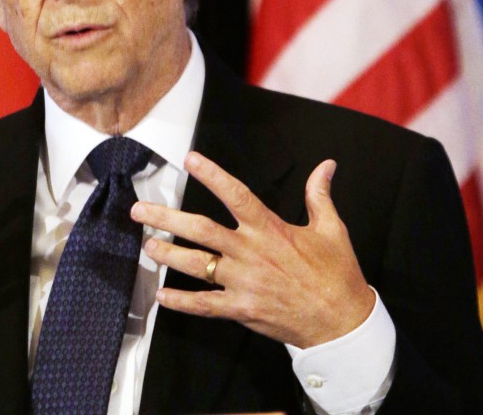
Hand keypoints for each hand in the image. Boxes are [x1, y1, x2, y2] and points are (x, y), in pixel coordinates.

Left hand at [130, 152, 374, 348]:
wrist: (342, 322)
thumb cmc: (336, 273)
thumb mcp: (332, 229)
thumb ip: (319, 195)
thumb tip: (326, 165)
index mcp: (270, 229)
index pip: (236, 195)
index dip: (212, 175)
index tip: (190, 159)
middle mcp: (251, 252)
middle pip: (201, 230)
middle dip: (167, 218)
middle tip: (140, 210)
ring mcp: (244, 282)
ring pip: (197, 265)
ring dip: (168, 254)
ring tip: (147, 245)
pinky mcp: (241, 309)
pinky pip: (205, 305)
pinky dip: (181, 302)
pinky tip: (161, 295)